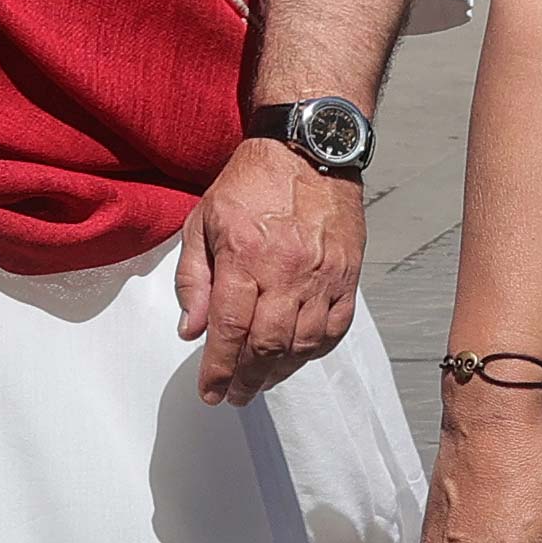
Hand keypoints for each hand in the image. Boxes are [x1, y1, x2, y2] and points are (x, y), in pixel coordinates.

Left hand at [178, 137, 361, 402]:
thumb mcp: (203, 221)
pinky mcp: (349, 274)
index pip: (230, 330)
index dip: (218, 369)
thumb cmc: (251, 182)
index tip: (210, 391)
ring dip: (280, 371)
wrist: (308, 148)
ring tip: (261, 380)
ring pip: (304, 343)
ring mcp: (324, 274)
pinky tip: (298, 356)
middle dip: (247, 379)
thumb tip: (192, 330)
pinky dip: (316, 350)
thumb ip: (195, 279)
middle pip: (267, 345)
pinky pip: (336, 327)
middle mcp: (288, 270)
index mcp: (246, 256)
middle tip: (233, 394)